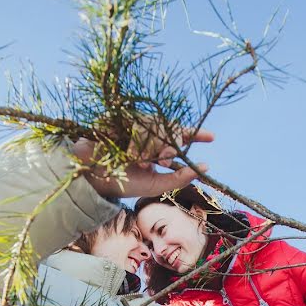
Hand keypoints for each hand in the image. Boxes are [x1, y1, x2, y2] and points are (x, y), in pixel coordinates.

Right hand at [73, 125, 213, 198]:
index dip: (195, 134)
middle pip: (168, 129)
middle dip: (169, 144)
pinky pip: (134, 122)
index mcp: (156, 149)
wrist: (93, 180)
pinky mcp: (117, 120)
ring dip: (151, 145)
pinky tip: (129, 154)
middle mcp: (146, 135)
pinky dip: (136, 140)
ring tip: (141, 162)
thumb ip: (179, 178)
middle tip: (163, 159)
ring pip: (153, 125)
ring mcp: (131, 126)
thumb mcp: (156, 185)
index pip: (179, 136)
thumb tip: (205, 167)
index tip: (211, 137)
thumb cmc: (125, 184)